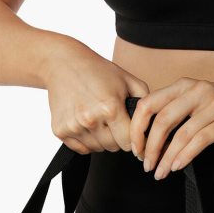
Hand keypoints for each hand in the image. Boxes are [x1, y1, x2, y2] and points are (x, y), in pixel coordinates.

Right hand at [45, 39, 148, 153]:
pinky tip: (87, 124)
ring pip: (98, 149)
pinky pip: (82, 149)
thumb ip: (145, 103)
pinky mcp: (60, 130)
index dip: (133, 139)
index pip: (128, 142)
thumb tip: (153, 126)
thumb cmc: (98, 71)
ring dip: (102, 139)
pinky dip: (87, 141)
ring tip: (100, 120)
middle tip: (114, 121)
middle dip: (118, 137)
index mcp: (110, 107)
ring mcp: (73, 126)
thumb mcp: (128, 80)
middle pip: (113, 147)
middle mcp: (90, 119)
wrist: (63, 63)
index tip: (133, 133)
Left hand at [130, 77, 213, 178]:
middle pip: (161, 120)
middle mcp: (196, 90)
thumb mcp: (199, 100)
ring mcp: (213, 104)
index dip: (137, 128)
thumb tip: (148, 134)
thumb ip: (176, 110)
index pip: (149, 104)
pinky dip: (185, 156)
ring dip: (166, 157)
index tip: (135, 148)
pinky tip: (177, 166)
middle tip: (146, 164)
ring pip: (180, 134)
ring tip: (160, 172)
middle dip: (149, 147)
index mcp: (184, 85)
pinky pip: (200, 141)